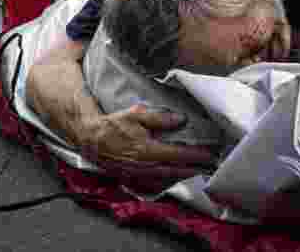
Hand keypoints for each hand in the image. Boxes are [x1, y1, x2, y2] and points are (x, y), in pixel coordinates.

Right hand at [80, 104, 217, 189]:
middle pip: (174, 171)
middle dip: (192, 169)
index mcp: (148, 150)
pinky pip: (152, 183)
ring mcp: (137, 175)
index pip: (178, 154)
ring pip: (165, 179)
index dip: (195, 155)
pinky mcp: (131, 178)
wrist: (91, 139)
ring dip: (181, 177)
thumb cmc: (114, 125)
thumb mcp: (137, 115)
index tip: (208, 154)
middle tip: (207, 167)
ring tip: (195, 172)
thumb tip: (181, 120)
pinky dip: (165, 181)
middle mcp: (144, 166)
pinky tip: (172, 178)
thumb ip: (160, 119)